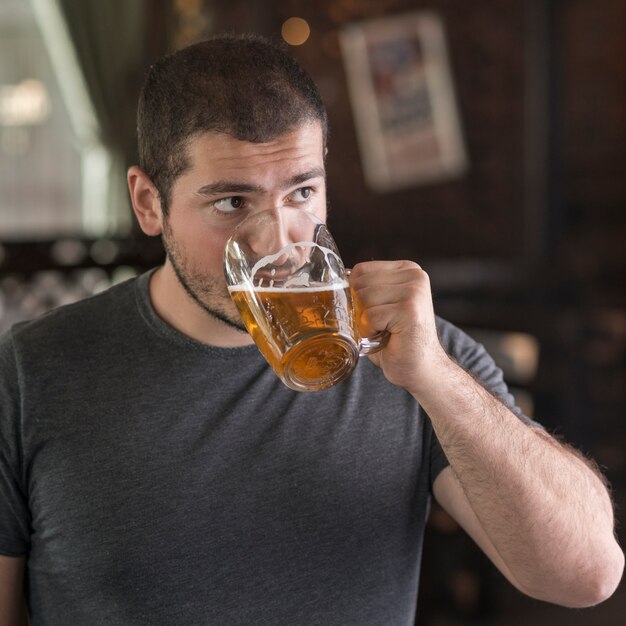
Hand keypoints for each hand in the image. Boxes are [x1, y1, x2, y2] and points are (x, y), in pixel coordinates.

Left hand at [349, 260, 448, 395]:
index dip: (355, 294)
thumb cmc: (395, 340)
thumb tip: (336, 283)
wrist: (421, 369)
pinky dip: (369, 331)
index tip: (373, 313)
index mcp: (407, 269)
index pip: (361, 270)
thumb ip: (365, 290)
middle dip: (360, 310)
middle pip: (360, 284)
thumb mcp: (381, 306)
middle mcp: (414, 275)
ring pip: (363, 298)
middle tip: (379, 326)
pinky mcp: (409, 310)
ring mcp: (414, 291)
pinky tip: (386, 337)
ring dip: (365, 321)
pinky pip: (369, 316)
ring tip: (384, 331)